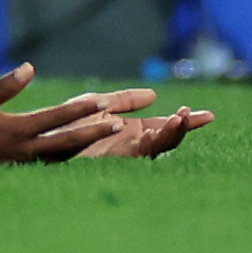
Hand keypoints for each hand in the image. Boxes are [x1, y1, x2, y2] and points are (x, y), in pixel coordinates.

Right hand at [0, 66, 164, 163]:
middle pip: (69, 141)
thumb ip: (5, 86)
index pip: (56, 118)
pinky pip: (54, 163)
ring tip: (105, 135)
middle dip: (94, 133)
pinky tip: (78, 150)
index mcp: (18, 130)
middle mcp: (27, 148)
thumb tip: (29, 67)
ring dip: (86, 145)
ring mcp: (27, 162)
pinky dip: (70, 156)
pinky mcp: (23, 169)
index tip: (101, 102)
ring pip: (65, 155)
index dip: (80, 110)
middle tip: (117, 125)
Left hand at [72, 106, 212, 158]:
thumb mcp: (98, 104)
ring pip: (155, 147)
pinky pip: (136, 152)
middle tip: (202, 115)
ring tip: (182, 118)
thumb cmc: (68, 121)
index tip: (208, 114)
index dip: (185, 121)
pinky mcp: (111, 157)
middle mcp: (131, 143)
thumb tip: (155, 95)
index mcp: (131, 131)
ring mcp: (123, 152)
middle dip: (184, 128)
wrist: (43, 134)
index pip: (164, 126)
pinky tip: (159, 129)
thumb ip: (125, 100)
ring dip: (171, 133)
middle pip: (166, 139)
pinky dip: (149, 142)